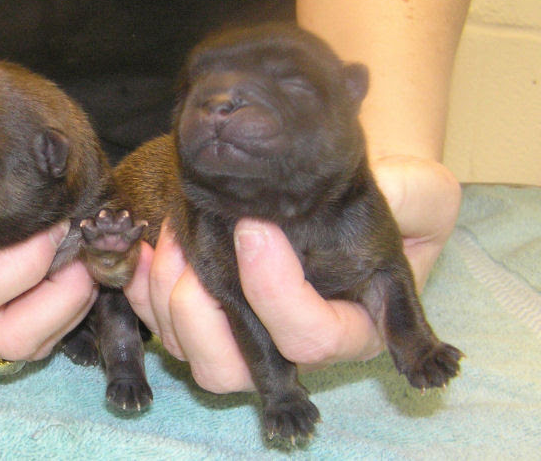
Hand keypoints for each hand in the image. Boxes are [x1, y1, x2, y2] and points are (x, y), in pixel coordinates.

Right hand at [0, 102, 95, 360]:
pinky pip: (39, 328)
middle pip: (10, 335)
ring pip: (30, 340)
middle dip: (63, 293)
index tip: (52, 223)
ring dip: (72, 304)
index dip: (21, 266)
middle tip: (83, 242)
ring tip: (88, 253)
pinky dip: (70, 303)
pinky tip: (79, 260)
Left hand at [124, 155, 460, 391]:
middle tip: (196, 241)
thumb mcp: (421, 194)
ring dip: (168, 298)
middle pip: (237, 369)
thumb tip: (382, 199)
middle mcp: (290, 344)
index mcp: (350, 328)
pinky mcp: (206, 313)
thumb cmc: (387, 200)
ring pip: (191, 353)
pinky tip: (140, 249)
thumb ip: (416, 199)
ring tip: (170, 237)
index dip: (276, 292)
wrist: (341, 193)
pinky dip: (141, 291)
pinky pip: (159, 323)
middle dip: (206, 311)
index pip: (312, 339)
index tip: (253, 225)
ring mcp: (244, 333)